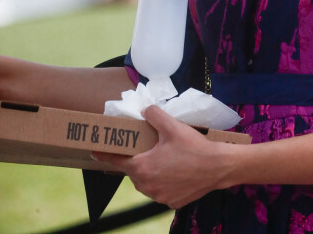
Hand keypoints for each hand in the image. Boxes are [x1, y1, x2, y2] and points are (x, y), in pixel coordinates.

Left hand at [91, 105, 236, 207]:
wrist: (218, 167)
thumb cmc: (194, 147)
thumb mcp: (172, 126)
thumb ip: (154, 115)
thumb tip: (144, 110)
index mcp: (143, 168)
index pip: (116, 161)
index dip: (104, 155)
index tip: (93, 151)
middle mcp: (147, 186)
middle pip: (134, 171)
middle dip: (137, 159)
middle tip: (147, 147)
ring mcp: (159, 197)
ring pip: (146, 182)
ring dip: (150, 171)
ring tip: (164, 158)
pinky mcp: (171, 202)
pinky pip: (160, 190)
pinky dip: (163, 181)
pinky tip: (175, 170)